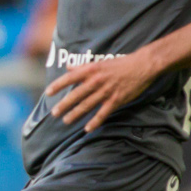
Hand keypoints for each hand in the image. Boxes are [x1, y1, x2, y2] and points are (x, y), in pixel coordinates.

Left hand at [44, 52, 161, 132]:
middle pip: (76, 95)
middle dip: (63, 105)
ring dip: (75, 114)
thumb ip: (82, 67)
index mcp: (91, 70)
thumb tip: (68, 68)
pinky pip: (103, 113)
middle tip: (54, 113)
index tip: (48, 93)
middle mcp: (96, 81)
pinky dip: (95, 122)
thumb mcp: (99, 62)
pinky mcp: (116, 100)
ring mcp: (106, 91)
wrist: (142, 65)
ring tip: (66, 121)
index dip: (58, 85)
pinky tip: (87, 129)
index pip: (69, 78)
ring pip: (86, 105)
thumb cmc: (120, 63)